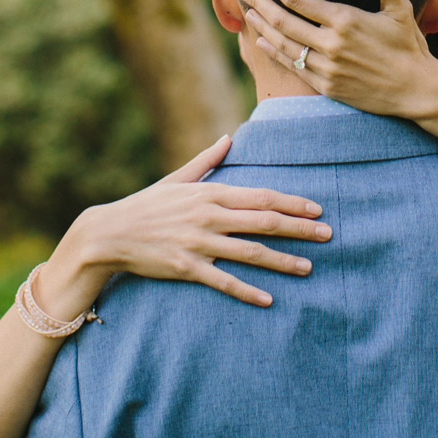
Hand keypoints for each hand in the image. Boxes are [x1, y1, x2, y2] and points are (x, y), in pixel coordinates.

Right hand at [46, 135, 331, 310]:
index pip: (261, 196)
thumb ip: (207, 160)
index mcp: (210, 192)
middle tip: (328, 235)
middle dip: (299, 229)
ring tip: (308, 268)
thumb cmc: (145, 205)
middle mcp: (208, 215)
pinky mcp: (186, 267)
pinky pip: (223, 281)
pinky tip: (268, 299)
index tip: (317, 209)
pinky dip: (247, 290)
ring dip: (282, 261)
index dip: (292, 203)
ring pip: (250, 253)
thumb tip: (228, 137)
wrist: (108, 233)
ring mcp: (198, 242)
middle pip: (264, 222)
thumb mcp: (176, 178)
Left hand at [235, 0, 437, 121]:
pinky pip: (293, 66)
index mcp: (345, 19)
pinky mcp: (327, 86)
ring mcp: (327, 67)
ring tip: (247, 11)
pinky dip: (274, 52)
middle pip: (282, 20)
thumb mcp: (400, 8)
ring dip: (261, 26)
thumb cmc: (409, 45)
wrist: (416, 89)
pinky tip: (262, 41)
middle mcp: (331, 43)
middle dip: (257, 1)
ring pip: (283, 44)